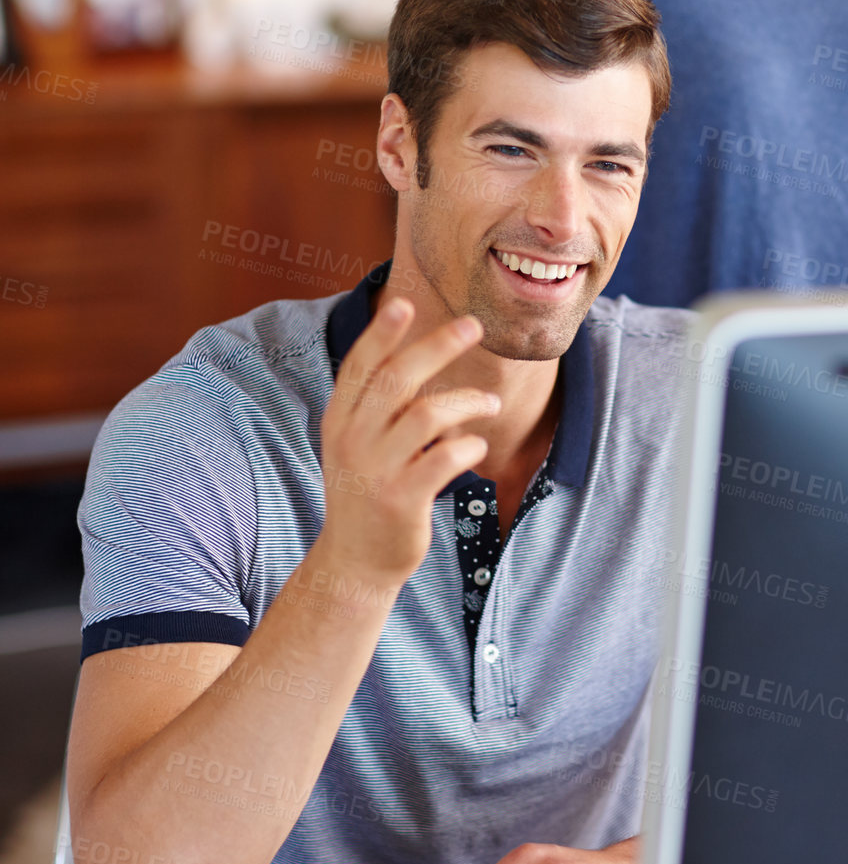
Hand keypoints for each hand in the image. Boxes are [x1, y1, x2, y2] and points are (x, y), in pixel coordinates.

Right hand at [313, 297, 500, 586]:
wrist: (355, 561)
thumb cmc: (367, 490)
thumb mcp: (357, 443)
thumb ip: (377, 404)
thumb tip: (414, 350)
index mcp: (340, 419)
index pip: (360, 364)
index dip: (381, 332)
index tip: (404, 302)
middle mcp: (353, 439)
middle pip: (398, 378)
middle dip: (439, 345)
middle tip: (474, 324)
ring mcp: (376, 470)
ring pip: (429, 414)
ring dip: (469, 401)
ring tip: (491, 402)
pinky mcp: (402, 499)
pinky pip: (446, 457)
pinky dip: (469, 445)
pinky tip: (476, 445)